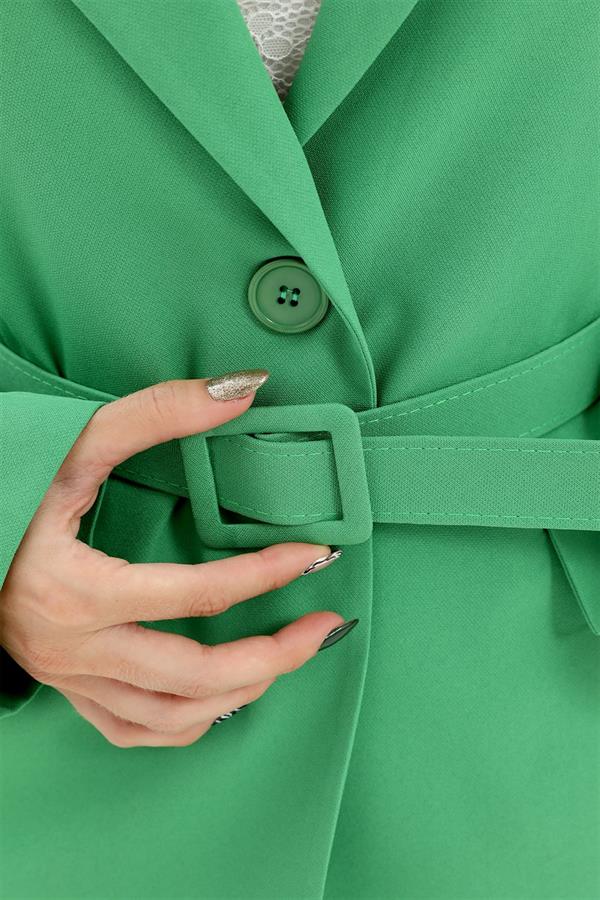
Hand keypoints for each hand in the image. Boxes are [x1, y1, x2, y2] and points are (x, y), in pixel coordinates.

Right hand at [0, 373, 344, 746]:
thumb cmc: (8, 492)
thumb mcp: (76, 448)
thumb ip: (156, 414)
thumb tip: (242, 392)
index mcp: (78, 592)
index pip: (195, 596)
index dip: (266, 575)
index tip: (314, 556)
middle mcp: (76, 648)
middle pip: (194, 674)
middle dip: (273, 655)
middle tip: (322, 628)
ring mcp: (71, 677)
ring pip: (169, 715)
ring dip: (240, 693)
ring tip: (284, 658)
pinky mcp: (68, 689)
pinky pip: (133, 731)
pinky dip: (186, 722)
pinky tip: (218, 698)